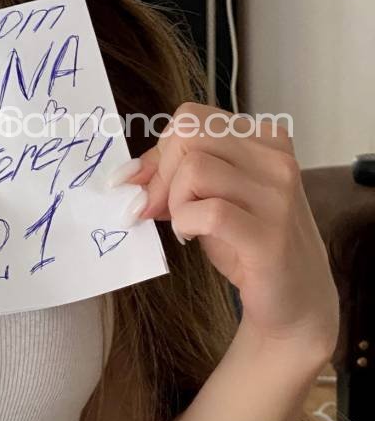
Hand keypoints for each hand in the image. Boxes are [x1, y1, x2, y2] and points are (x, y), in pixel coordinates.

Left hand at [111, 102, 337, 353]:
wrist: (294, 301)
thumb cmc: (248, 244)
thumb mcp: (212, 196)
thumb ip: (176, 175)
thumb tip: (127, 176)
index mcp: (265, 139)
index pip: (191, 118)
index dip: (160, 151)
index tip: (151, 185)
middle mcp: (276, 160)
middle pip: (189, 136)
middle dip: (161, 173)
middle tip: (159, 209)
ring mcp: (278, 196)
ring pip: (195, 169)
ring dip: (174, 201)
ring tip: (185, 224)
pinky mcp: (270, 235)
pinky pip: (208, 211)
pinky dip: (185, 223)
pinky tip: (191, 236)